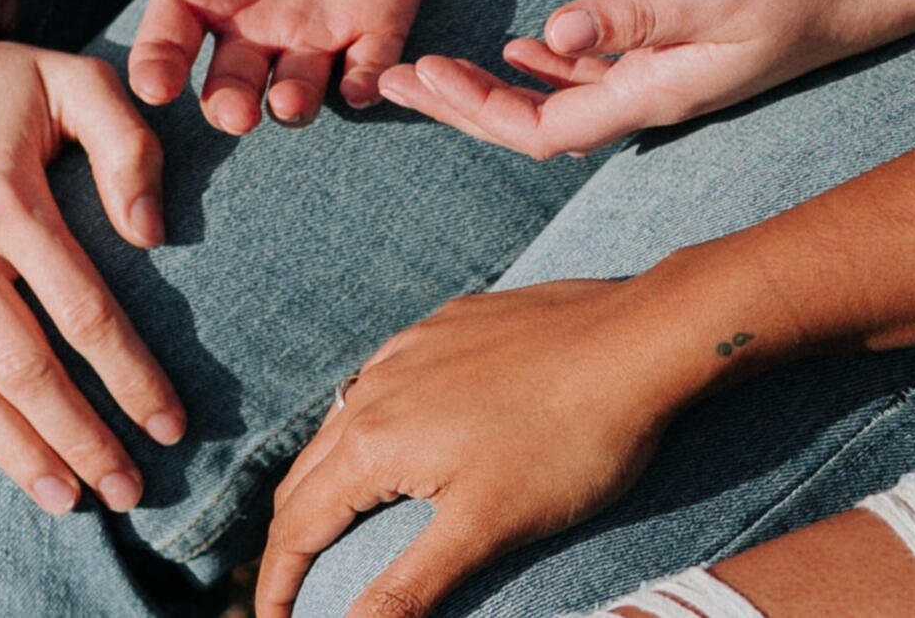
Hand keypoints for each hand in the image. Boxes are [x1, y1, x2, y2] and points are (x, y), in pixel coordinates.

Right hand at [0, 31, 184, 514]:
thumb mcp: (76, 81)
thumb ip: (129, 147)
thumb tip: (151, 237)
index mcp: (7, 193)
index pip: (83, 310)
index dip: (130, 377)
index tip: (170, 427)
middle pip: (21, 365)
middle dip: (79, 437)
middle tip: (125, 491)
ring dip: (13, 447)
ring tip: (62, 494)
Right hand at [128, 0, 442, 130]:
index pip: (168, 41)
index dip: (157, 69)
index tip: (155, 85)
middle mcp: (251, 22)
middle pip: (230, 86)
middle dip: (228, 107)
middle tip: (236, 112)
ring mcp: (314, 29)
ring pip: (296, 92)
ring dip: (291, 106)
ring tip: (288, 101)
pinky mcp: (376, 23)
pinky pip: (369, 68)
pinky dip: (366, 84)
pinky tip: (361, 85)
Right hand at [256, 280, 711, 617]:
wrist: (639, 340)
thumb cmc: (570, 441)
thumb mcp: (485, 528)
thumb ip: (407, 588)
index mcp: (372, 442)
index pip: (295, 527)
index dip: (275, 585)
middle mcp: (374, 388)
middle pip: (305, 476)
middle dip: (293, 538)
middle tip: (297, 587)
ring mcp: (410, 349)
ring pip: (343, 424)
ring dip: (330, 480)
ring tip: (340, 523)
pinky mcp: (448, 325)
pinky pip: (387, 381)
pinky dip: (374, 427)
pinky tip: (406, 440)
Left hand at [376, 0, 914, 158]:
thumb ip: (636, 14)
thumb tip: (550, 36)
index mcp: (654, 97)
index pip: (538, 129)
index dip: (471, 112)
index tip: (414, 77)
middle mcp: (654, 101)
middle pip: (535, 126)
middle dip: (462, 108)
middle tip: (393, 78)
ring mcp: (668, 82)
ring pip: (559, 103)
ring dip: (495, 89)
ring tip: (435, 68)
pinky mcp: (681, 55)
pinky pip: (597, 77)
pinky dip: (550, 65)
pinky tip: (525, 44)